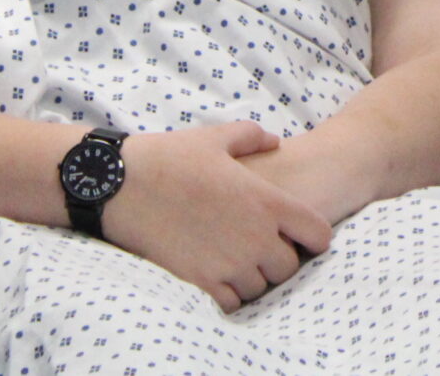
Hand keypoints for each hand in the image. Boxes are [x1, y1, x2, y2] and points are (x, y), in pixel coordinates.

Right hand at [101, 121, 335, 311]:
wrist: (121, 184)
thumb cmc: (169, 157)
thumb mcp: (216, 137)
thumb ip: (253, 136)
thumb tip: (274, 140)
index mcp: (266, 201)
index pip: (318, 233)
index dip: (312, 235)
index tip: (297, 234)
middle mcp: (255, 236)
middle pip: (289, 267)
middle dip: (279, 259)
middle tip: (258, 246)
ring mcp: (229, 262)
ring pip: (260, 287)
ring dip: (252, 277)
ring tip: (234, 260)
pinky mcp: (200, 281)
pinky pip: (231, 302)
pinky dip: (228, 293)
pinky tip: (216, 275)